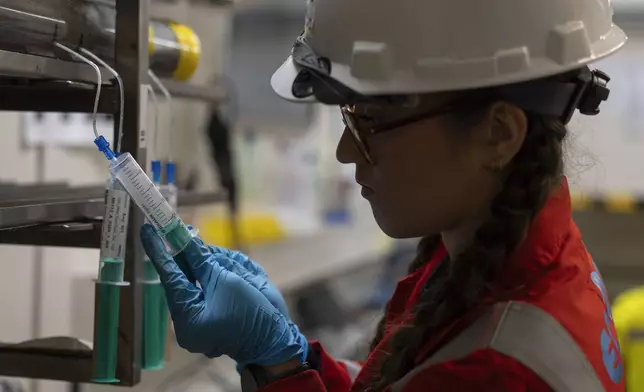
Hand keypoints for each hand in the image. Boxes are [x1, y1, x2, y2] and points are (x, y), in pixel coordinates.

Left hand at [140, 224, 306, 367]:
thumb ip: (202, 261)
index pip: (169, 277)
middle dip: (183, 256)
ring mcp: (198, 322)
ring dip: (200, 264)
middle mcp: (187, 322)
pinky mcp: (209, 319)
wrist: (275, 340)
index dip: (159, 251)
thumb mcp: (227, 281)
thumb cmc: (252, 313)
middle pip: (180, 279)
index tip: (147, 230)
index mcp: (186, 318)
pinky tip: (214, 262)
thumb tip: (185, 240)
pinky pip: (204, 292)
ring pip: (192, 284)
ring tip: (203, 247)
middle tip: (177, 230)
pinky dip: (209, 276)